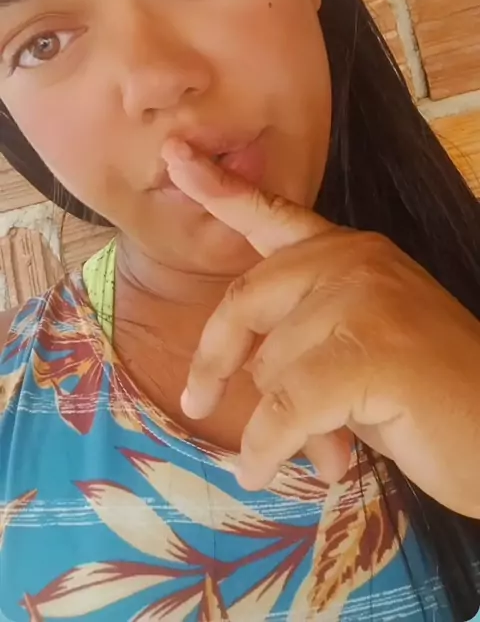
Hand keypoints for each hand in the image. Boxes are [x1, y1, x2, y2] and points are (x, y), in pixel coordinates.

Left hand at [161, 138, 479, 516]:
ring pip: (269, 366)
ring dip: (278, 421)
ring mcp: (365, 301)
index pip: (275, 214)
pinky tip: (262, 469)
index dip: (221, 187)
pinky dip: (266, 448)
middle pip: (246, 300)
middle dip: (216, 357)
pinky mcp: (371, 353)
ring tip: (328, 446)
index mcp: (351, 253)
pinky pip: (284, 410)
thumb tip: (243, 403)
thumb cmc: (427, 398)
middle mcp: (355, 262)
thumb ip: (299, 351)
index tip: (175, 155)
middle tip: (198, 400)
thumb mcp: (353, 356)